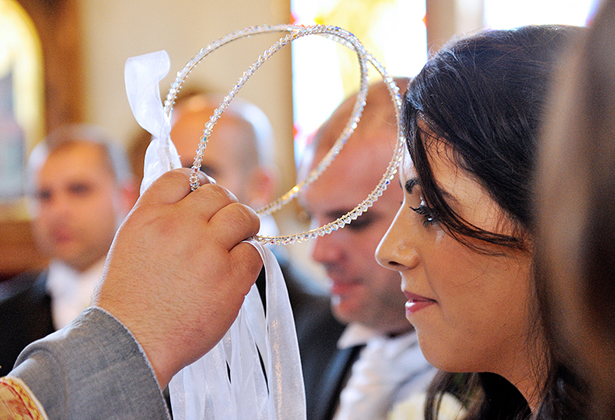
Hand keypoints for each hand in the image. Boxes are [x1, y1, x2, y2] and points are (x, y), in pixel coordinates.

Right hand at [93, 169, 261, 387]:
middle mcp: (180, 225)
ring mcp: (208, 251)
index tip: (203, 198)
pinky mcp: (231, 278)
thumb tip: (189, 197)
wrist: (131, 342)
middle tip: (224, 225)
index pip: (184, 175)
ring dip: (244, 225)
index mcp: (150, 215)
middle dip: (224, 206)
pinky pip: (255, 252)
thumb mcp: (130, 243)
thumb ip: (158, 217)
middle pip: (219, 193)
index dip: (198, 183)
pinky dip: (249, 259)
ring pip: (244, 215)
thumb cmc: (128, 299)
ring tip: (237, 242)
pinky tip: (235, 271)